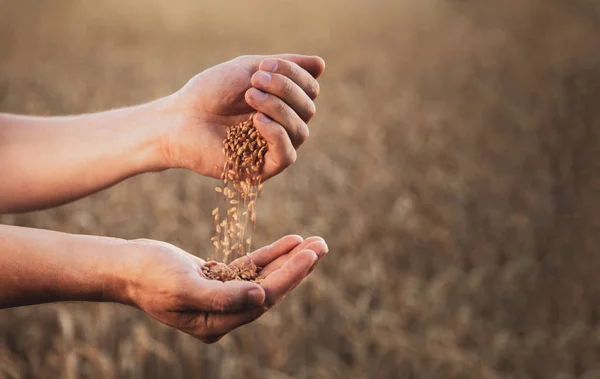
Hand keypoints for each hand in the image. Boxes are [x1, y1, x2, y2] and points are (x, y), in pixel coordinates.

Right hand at [122, 235, 327, 342]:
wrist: (126, 266)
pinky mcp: (219, 280)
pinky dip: (271, 254)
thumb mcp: (182, 286)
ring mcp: (223, 298)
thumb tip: (261, 297)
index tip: (310, 254)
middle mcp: (224, 315)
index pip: (263, 299)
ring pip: (265, 278)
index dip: (289, 277)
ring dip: (290, 260)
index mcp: (217, 323)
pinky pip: (252, 267)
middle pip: (271, 290)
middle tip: (322, 245)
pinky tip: (290, 241)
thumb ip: (221, 297)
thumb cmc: (148, 276)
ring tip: (315, 242)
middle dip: (298, 268)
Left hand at [161, 54, 325, 179]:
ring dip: (278, 108)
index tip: (263, 66)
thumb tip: (322, 65)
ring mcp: (274, 148)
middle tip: (253, 83)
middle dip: (285, 90)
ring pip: (301, 130)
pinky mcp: (262, 168)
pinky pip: (287, 154)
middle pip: (308, 108)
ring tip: (249, 97)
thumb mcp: (248, 68)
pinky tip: (257, 121)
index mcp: (282, 101)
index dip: (294, 75)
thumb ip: (285, 65)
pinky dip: (277, 134)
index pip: (310, 89)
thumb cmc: (209, 92)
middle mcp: (283, 125)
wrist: (179, 119)